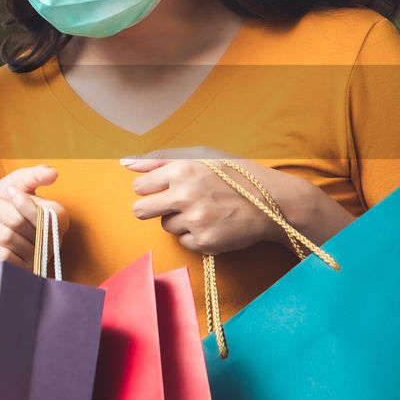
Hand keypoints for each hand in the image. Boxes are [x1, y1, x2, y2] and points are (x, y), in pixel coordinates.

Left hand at [0, 165, 67, 268]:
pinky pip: (3, 255)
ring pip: (9, 237)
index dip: (26, 203)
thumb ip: (33, 176)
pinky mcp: (20, 273)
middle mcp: (52, 242)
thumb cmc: (0, 205)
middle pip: (24, 223)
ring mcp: (36, 260)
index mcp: (56, 219)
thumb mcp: (14, 183)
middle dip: (3, 210)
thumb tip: (53, 173)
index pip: (52, 213)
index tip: (11, 193)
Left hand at [122, 148, 289, 254]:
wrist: (274, 203)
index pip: (139, 187)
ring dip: (180, 221)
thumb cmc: (235, 175)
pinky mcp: (205, 241)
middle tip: (171, 207)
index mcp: (182, 170)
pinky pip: (184, 242)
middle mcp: (185, 194)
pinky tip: (214, 225)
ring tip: (205, 212)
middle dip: (151, 210)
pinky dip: (195, 236)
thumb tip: (125, 163)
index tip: (163, 190)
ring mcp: (195, 220)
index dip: (150, 189)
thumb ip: (160, 159)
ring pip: (166, 226)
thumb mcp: (201, 157)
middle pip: (140, 211)